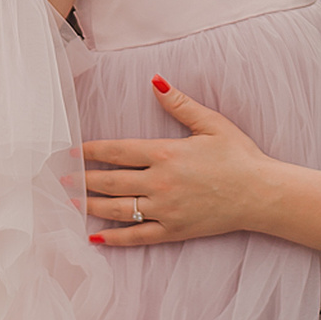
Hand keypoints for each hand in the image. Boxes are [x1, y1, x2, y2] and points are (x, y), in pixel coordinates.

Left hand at [80, 80, 282, 246]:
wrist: (262, 194)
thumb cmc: (239, 156)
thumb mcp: (212, 123)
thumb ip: (179, 103)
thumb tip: (155, 80)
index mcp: (166, 153)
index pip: (117, 151)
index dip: (90, 151)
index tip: (72, 151)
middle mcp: (160, 183)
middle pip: (110, 182)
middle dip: (81, 180)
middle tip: (58, 179)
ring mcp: (165, 210)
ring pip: (118, 210)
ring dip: (90, 207)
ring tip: (69, 203)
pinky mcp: (174, 231)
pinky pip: (137, 237)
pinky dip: (114, 239)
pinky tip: (95, 238)